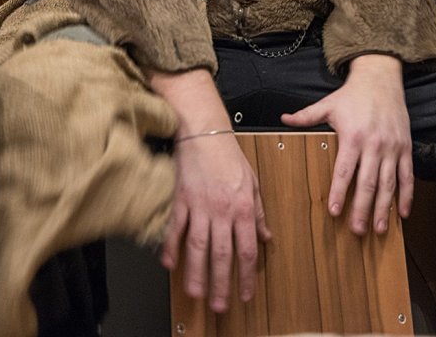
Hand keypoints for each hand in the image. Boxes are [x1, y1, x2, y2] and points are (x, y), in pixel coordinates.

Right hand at [161, 132, 270, 312]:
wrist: (204, 131)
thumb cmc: (228, 154)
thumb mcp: (253, 182)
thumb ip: (258, 212)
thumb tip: (266, 235)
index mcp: (243, 207)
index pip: (247, 250)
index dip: (246, 276)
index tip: (245, 293)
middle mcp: (222, 210)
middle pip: (221, 254)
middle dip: (221, 283)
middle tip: (219, 305)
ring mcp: (199, 207)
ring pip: (198, 247)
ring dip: (196, 273)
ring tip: (195, 292)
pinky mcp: (181, 200)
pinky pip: (175, 228)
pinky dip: (171, 247)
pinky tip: (169, 264)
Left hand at [280, 54, 411, 235]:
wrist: (381, 78)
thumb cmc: (353, 94)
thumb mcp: (327, 104)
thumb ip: (306, 116)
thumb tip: (283, 119)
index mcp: (352, 137)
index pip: (344, 170)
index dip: (340, 192)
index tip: (335, 211)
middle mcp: (374, 145)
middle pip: (368, 183)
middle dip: (363, 209)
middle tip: (357, 230)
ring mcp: (392, 148)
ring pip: (389, 184)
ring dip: (385, 208)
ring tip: (379, 229)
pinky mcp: (405, 147)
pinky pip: (407, 176)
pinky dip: (406, 196)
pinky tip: (403, 213)